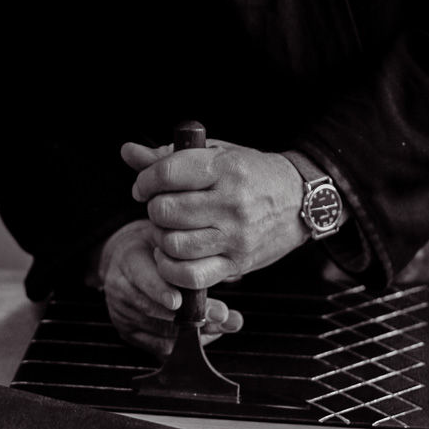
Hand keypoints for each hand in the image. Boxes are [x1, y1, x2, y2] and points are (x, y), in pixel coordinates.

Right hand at [94, 219, 242, 357]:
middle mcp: (119, 288)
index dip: (159, 290)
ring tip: (221, 325)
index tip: (178, 301)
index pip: (141, 276)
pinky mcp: (128, 332)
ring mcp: (122, 313)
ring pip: (158, 331)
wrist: (128, 258)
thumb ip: (195, 259)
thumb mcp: (173, 243)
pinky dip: (184, 343)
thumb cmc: (159, 247)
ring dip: (194, 332)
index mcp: (127, 259)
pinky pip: (157, 346)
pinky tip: (206, 335)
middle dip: (189, 316)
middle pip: (152, 309)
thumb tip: (236, 279)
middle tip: (219, 315)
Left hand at [123, 138, 308, 289]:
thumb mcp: (217, 154)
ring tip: (167, 230)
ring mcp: (236, 236)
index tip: (144, 185)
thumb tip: (128, 152)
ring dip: (160, 239)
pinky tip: (173, 256)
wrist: (301, 201)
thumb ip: (170, 155)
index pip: (168, 173)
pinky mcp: (237, 264)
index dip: (145, 180)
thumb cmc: (254, 174)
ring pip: (174, 245)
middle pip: (166, 211)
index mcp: (225, 168)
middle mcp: (231, 203)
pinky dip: (172, 269)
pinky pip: (191, 276)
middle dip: (154, 209)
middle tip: (160, 207)